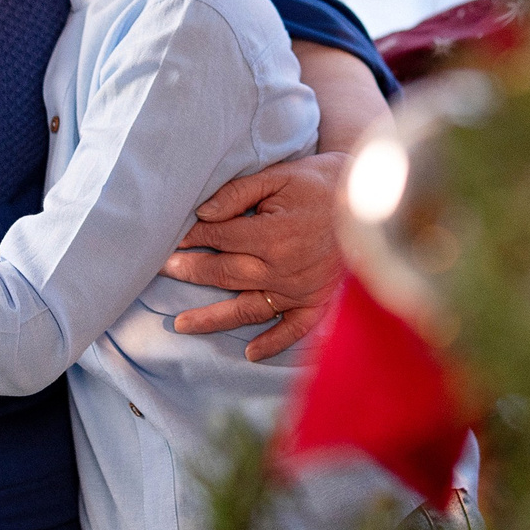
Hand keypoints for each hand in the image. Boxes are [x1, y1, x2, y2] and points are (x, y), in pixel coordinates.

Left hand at [160, 152, 345, 360]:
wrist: (368, 197)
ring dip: (213, 318)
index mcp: (272, 236)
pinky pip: (294, 329)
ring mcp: (301, 289)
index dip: (192, 237)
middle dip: (190, 271)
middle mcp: (283, 269)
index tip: (171, 237)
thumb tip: (202, 214)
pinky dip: (274, 343)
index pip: (219, 239)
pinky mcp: (318, 300)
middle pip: (225, 274)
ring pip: (248, 309)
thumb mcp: (279, 175)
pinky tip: (251, 353)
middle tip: (161, 271)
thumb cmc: (320, 182)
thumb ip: (239, 193)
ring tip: (181, 325)